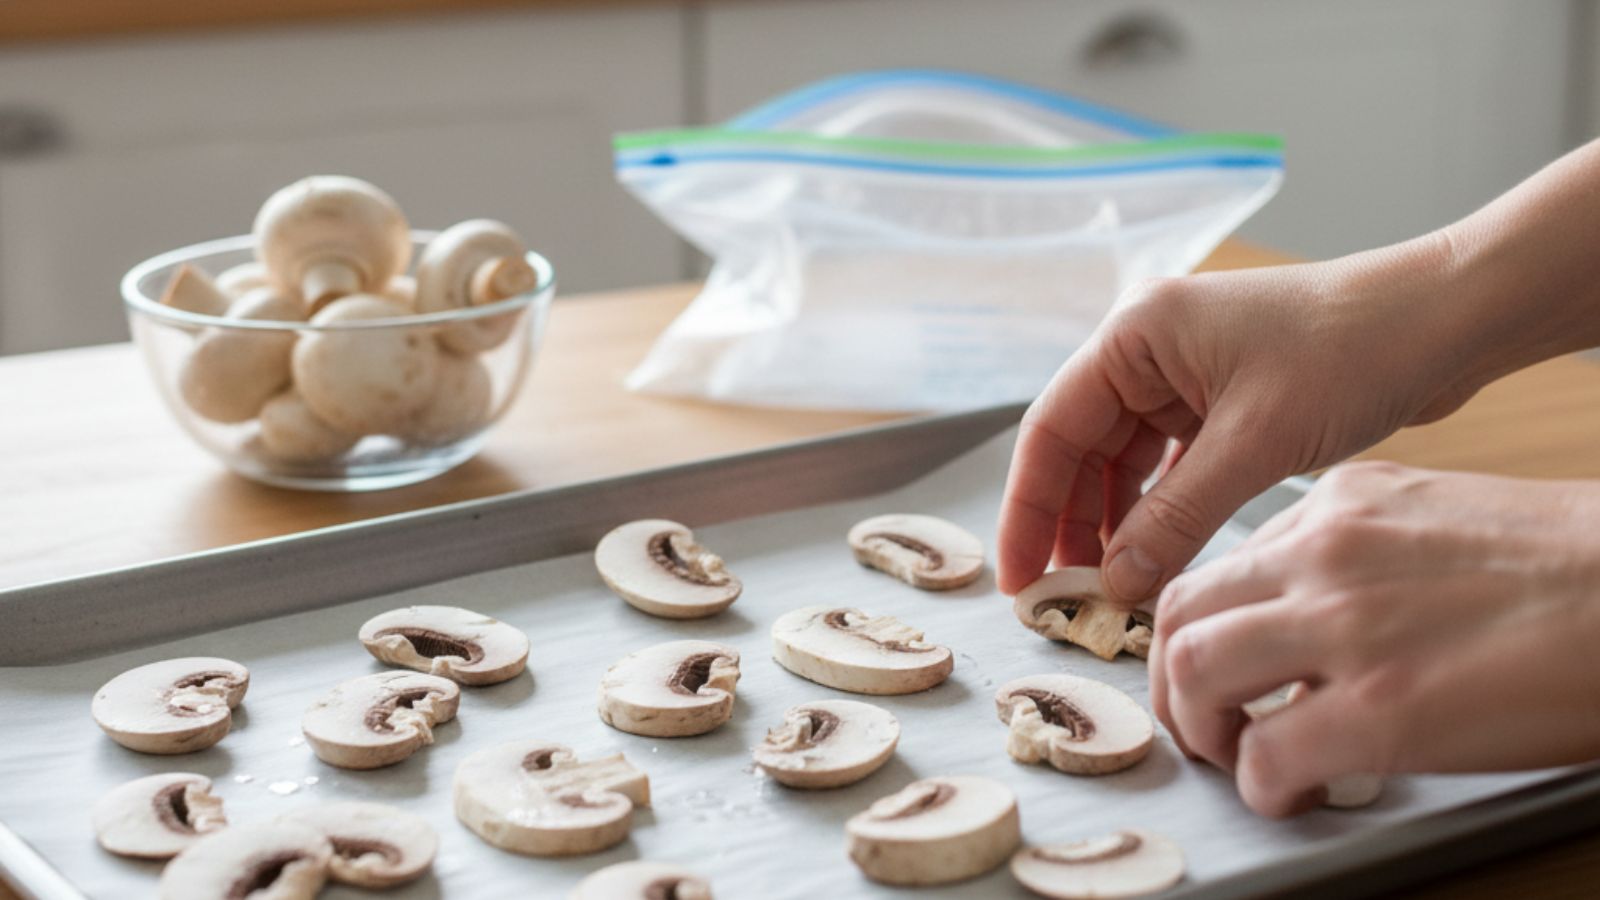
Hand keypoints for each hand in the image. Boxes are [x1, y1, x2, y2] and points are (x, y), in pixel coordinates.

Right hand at [997, 233, 1487, 601]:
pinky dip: (1159, 513)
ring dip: (1115, 525)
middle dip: (1069, 525)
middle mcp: (1147, 351)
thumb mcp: (1253, 444)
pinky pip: (1169, 467)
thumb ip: (1174, 518)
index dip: (1028, 509)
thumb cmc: (1351, 352)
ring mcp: (1184, 376)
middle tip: (1062, 599)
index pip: (1051, 429)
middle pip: (1081, 450)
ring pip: (1123, 464)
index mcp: (1135, 335)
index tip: (1018, 576)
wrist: (1444, 321)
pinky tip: (1155, 559)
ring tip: (1109, 591)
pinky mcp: (1222, 402)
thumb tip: (1116, 585)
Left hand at [1151, 461, 1599, 815]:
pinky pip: (1267, 755)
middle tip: (1202, 724)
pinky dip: (1262, 786)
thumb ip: (1360, 556)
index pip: (1218, 567)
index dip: (1200, 631)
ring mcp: (1347, 627)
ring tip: (1237, 760)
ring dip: (1198, 728)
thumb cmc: (1570, 566)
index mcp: (1340, 506)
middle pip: (1179, 612)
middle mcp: (1325, 554)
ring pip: (1195, 670)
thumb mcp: (1438, 522)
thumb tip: (1311, 616)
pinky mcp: (1384, 709)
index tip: (1216, 672)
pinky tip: (1296, 794)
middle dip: (1169, 679)